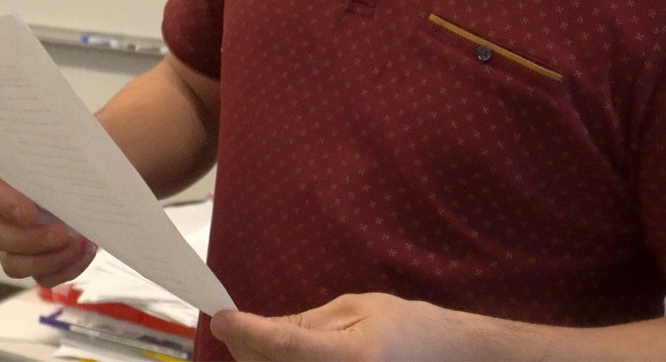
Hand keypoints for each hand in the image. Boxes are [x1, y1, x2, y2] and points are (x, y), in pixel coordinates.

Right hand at [0, 164, 96, 285]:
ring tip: (78, 245)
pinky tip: (85, 252)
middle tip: (63, 234)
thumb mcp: (62, 148)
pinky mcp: (32, 260)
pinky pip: (40, 277)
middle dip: (31, 240)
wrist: (90, 173)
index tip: (30, 212)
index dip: (7, 204)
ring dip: (47, 259)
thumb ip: (53, 155)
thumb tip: (62, 165)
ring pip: (13, 263)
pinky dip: (64, 269)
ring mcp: (11, 239)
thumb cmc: (70, 157)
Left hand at [210, 293, 458, 360]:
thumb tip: (256, 329)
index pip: (282, 345)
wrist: (445, 358)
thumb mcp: (354, 309)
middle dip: (246, 350)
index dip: (245, 332)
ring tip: (257, 344)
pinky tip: (278, 358)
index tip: (220, 317)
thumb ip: (304, 323)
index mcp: (350, 356)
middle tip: (235, 328)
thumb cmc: (402, 325)